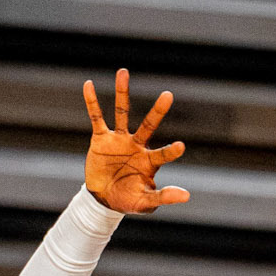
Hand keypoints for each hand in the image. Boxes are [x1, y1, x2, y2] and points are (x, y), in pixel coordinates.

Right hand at [81, 68, 187, 214]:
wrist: (103, 199)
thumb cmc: (128, 200)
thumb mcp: (145, 203)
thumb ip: (164, 197)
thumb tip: (187, 195)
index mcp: (149, 161)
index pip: (162, 154)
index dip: (170, 151)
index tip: (181, 146)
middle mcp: (136, 145)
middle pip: (148, 125)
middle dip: (158, 111)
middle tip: (168, 94)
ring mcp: (118, 140)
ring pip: (122, 113)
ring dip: (123, 93)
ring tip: (123, 72)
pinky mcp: (101, 139)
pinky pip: (96, 118)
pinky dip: (92, 103)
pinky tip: (89, 85)